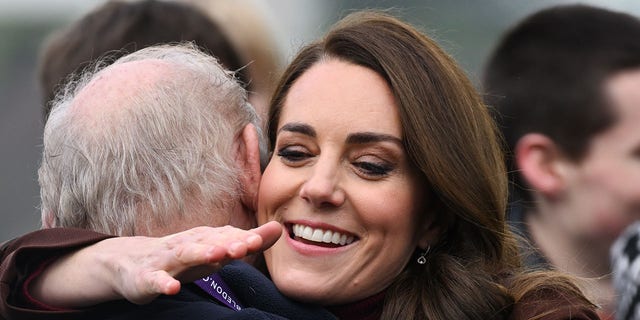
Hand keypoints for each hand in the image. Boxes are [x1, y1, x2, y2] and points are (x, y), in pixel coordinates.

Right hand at [29, 222, 281, 306]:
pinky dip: (161, 284)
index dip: (246, 236)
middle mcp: (186, 245)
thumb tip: (279, 230)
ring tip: (218, 255)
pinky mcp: (145, 277)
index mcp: (203, 238)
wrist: (127, 262)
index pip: (227, 235)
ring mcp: (164, 261)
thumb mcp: (212, 250)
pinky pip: (153, 280)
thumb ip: (244, 242)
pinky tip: (171, 289)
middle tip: (250, 244)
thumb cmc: (179, 258)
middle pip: (209, 241)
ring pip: (183, 255)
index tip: (267, 236)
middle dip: (229, 242)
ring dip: (200, 253)